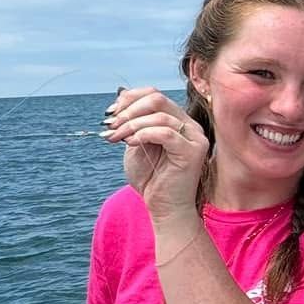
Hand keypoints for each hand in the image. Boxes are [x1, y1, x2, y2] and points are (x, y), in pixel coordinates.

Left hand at [105, 87, 207, 218]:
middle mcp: (190, 126)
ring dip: (131, 125)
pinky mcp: (193, 152)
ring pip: (160, 116)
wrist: (164, 209)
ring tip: (116, 138)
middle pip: (158, 99)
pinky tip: (130, 143)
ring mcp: (194, 138)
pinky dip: (143, 134)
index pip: (155, 95)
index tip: (109, 114)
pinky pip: (166, 133)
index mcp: (178, 121)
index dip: (129, 99)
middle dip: (128, 110)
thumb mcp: (136, 143)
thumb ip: (134, 122)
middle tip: (110, 125)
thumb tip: (121, 95)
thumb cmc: (151, 180)